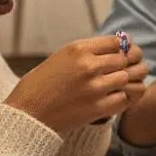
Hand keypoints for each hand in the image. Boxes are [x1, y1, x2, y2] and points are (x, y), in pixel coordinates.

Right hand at [5, 36, 143, 134]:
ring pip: (127, 78)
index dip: (123, 48)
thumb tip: (119, 46)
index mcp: (78, 49)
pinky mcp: (97, 108)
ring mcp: (94, 88)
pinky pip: (124, 99)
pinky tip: (115, 98)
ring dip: (126, 82)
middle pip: (125, 59)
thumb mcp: (62, 57)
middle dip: (128, 64)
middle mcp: (88, 66)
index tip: (122, 54)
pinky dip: (122, 98)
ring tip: (121, 84)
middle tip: (127, 69)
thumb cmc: (41, 84)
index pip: (116, 42)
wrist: (27, 114)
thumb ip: (88, 52)